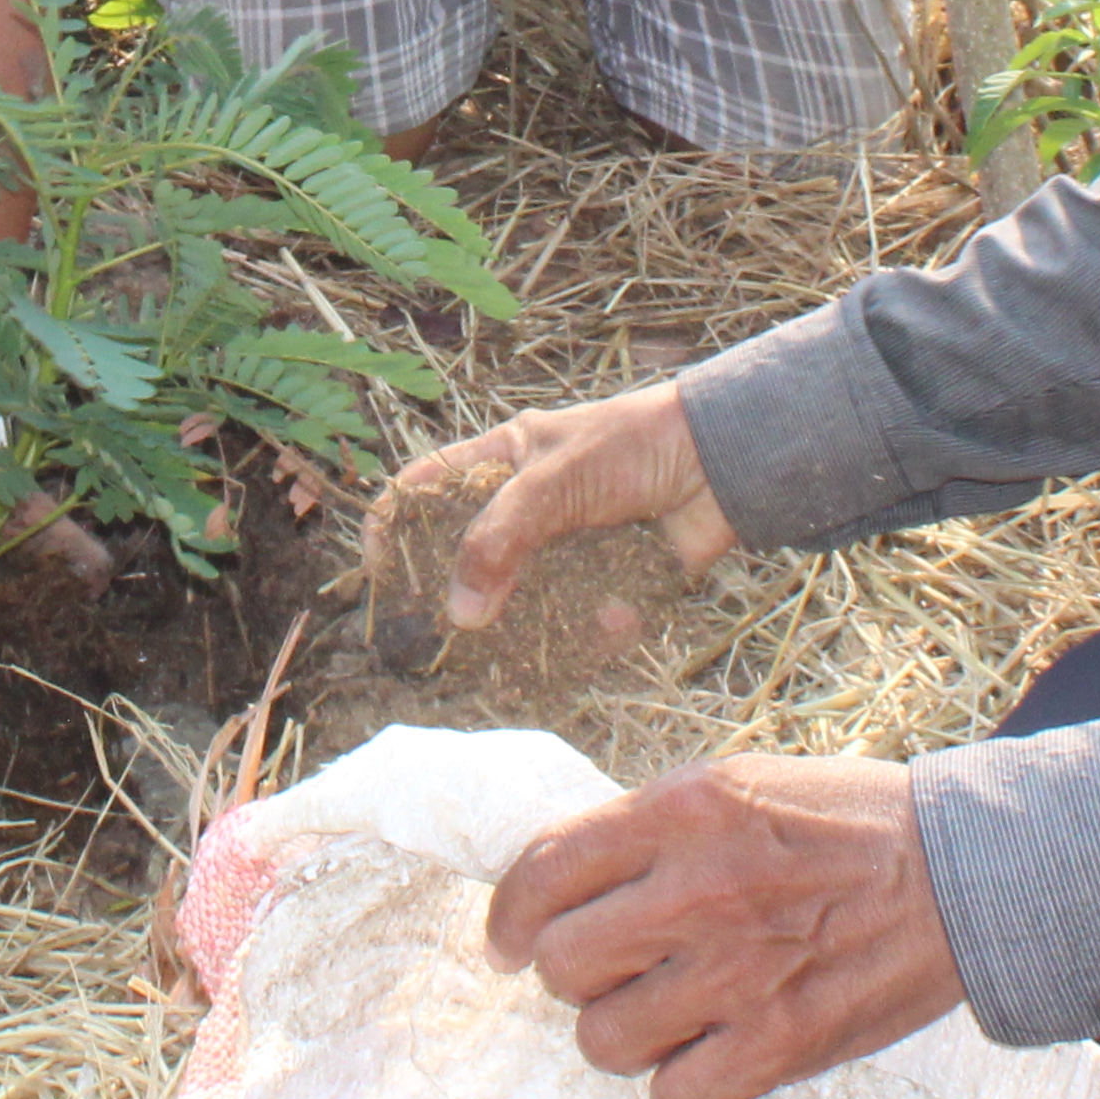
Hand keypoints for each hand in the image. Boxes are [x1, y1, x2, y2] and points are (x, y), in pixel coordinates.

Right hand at [378, 383, 739, 636]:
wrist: (723, 460)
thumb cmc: (630, 445)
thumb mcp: (548, 481)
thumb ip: (497, 541)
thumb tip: (459, 614)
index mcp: (506, 458)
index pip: (429, 486)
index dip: (394, 522)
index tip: (377, 570)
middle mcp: (534, 503)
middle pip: (476, 555)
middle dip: (466, 596)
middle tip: (451, 634)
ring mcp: (573, 542)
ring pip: (531, 597)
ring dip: (536, 625)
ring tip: (531, 653)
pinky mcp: (615, 575)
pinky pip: (590, 616)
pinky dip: (600, 624)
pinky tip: (618, 618)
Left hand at [484, 755, 961, 1098]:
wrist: (963, 873)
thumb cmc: (845, 824)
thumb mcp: (737, 783)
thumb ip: (648, 827)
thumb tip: (562, 878)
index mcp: (681, 811)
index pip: (543, 870)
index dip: (508, 917)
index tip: (507, 941)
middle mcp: (699, 890)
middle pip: (561, 964)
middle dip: (574, 973)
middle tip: (615, 970)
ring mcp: (739, 971)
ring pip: (605, 1038)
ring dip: (624, 1032)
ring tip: (667, 1012)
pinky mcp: (781, 1042)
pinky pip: (676, 1097)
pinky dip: (683, 1086)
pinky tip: (710, 1055)